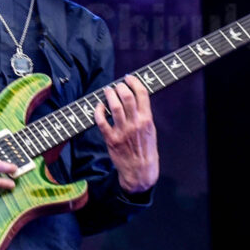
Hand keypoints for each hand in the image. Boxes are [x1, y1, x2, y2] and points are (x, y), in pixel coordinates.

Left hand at [94, 75, 158, 194]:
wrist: (140, 171)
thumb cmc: (146, 150)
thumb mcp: (151, 130)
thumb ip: (144, 114)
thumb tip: (135, 97)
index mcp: (147, 120)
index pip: (142, 94)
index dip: (134, 82)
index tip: (129, 78)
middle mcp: (135, 124)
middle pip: (127, 97)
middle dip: (120, 87)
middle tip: (117, 85)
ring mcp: (122, 131)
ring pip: (114, 107)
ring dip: (109, 95)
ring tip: (108, 91)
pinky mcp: (111, 139)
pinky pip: (101, 121)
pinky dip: (99, 111)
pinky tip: (99, 107)